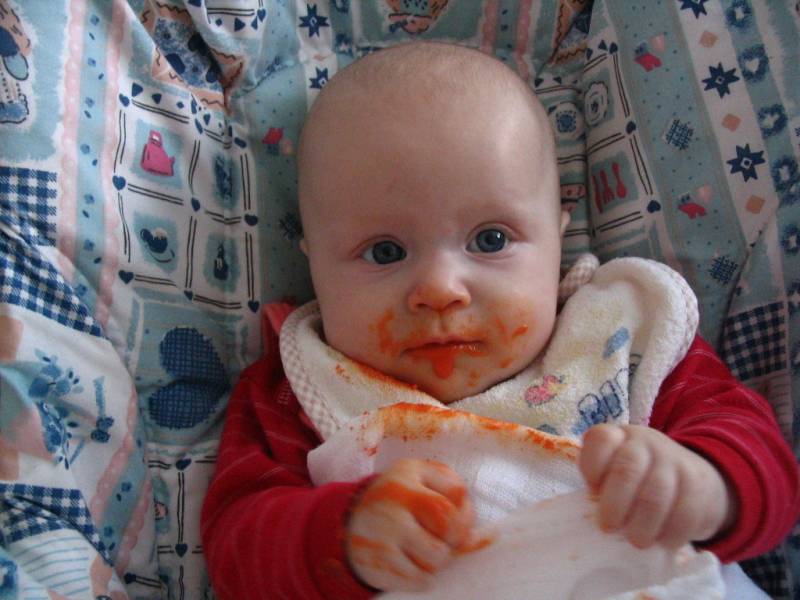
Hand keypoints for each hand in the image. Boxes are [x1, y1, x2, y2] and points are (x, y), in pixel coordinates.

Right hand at [346, 458, 473, 590]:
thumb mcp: (424, 487)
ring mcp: (383, 529)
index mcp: (408, 471)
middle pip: (449, 525)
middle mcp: (394, 496)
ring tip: (423, 552)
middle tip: (441, 541)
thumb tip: (483, 539)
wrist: (352, 525)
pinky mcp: (377, 560)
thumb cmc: (401, 504)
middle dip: (453, 539)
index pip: (456, 494)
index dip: (465, 514)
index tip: (455, 524)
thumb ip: (455, 503)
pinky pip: (419, 580)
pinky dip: (423, 579)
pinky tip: (411, 566)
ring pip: (437, 557)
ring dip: (437, 561)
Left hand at [578, 424, 734, 549]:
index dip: (592, 467)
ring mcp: (674, 460)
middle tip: (608, 527)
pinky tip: (663, 541)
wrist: (694, 480)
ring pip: (656, 494)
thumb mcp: (615, 474)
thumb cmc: (639, 482)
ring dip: (643, 524)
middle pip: (627, 469)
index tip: (592, 491)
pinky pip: (684, 512)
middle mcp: (646, 442)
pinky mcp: (698, 483)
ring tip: (636, 541)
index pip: (601, 439)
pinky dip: (671, 532)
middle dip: (614, 503)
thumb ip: (600, 485)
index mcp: (618, 437)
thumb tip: (591, 513)